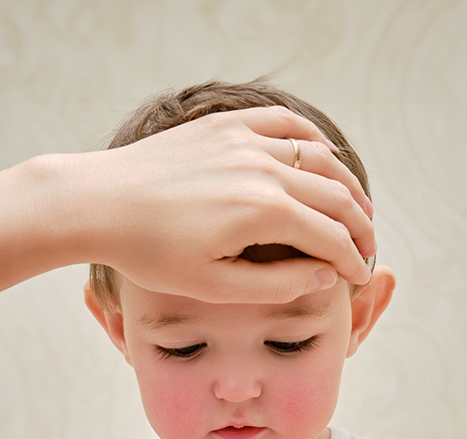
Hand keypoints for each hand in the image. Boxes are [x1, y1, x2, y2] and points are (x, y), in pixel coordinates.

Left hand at [55, 105, 375, 302]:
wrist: (98, 203)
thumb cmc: (150, 253)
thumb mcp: (214, 285)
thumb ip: (277, 283)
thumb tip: (325, 274)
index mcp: (264, 212)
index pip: (332, 236)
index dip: (353, 260)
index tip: (360, 276)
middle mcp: (264, 168)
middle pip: (335, 195)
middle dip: (360, 227)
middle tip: (367, 249)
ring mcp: (245, 140)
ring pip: (319, 157)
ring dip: (346, 185)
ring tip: (358, 209)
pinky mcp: (226, 126)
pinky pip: (285, 124)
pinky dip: (313, 141)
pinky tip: (322, 157)